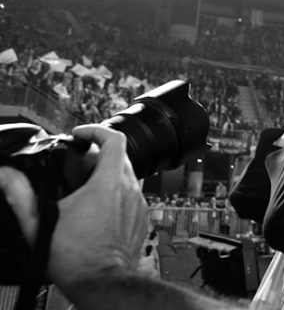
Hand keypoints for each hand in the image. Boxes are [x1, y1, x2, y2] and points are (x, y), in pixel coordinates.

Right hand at [0, 124, 147, 290]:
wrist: (102, 282)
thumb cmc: (75, 256)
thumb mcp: (40, 222)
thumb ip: (20, 194)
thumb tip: (6, 175)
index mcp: (108, 184)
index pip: (114, 140)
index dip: (96, 130)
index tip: (81, 134)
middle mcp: (129, 190)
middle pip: (119, 157)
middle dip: (97, 154)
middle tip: (76, 164)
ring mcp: (138, 204)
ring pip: (128, 176)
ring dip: (107, 175)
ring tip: (84, 187)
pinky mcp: (142, 218)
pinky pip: (132, 196)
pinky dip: (117, 194)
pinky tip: (98, 208)